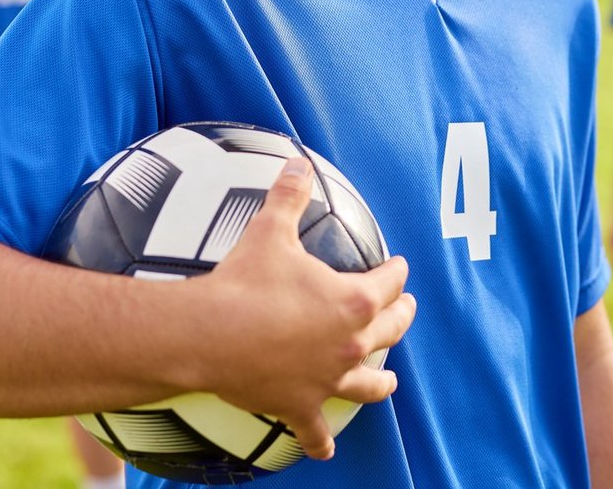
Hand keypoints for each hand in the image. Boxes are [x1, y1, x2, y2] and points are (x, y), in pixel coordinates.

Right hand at [198, 157, 415, 461]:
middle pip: (389, 331)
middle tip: (405, 310)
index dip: (396, 272)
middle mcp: (348, 344)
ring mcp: (326, 379)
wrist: (207, 334)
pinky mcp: (298, 406)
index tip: (398, 267)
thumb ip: (289, 195)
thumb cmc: (243, 283)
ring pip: (368, 384)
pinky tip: (326, 451)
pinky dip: (322, 443)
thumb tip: (297, 161)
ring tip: (390, 382)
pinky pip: (316, 432)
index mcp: (352, 301)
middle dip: (400, 318)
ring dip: (382, 382)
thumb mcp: (270, 230)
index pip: (389, 284)